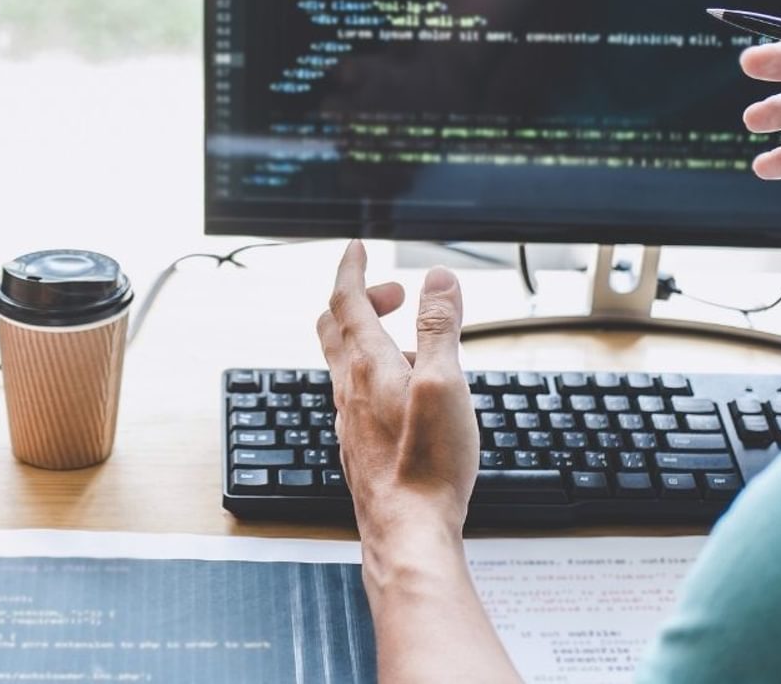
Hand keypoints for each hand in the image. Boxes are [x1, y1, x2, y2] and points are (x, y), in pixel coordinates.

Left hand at [317, 240, 475, 537]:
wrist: (408, 533)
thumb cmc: (428, 465)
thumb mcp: (444, 383)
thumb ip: (439, 328)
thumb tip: (436, 279)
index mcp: (368, 366)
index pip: (347, 301)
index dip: (351, 269)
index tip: (357, 248)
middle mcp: (350, 391)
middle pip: (336, 328)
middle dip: (359, 299)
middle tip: (393, 294)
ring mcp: (350, 421)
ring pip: (346, 364)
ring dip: (371, 339)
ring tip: (413, 346)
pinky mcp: (360, 448)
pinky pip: (356, 397)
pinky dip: (375, 376)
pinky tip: (403, 398)